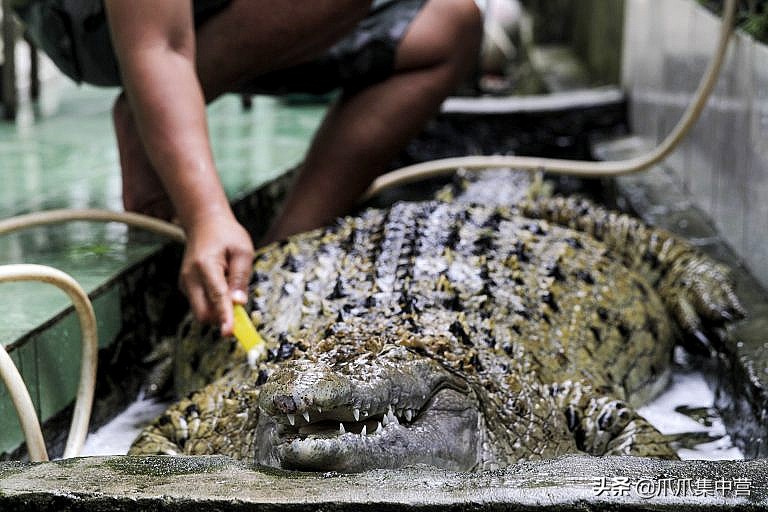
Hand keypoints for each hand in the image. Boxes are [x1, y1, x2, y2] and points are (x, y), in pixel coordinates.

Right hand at [180, 212, 253, 334]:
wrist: (204, 223)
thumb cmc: (227, 235)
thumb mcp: (243, 251)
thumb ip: (241, 278)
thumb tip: (239, 303)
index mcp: (205, 265)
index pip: (216, 296)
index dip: (224, 316)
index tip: (228, 332)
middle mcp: (190, 277)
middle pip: (203, 313)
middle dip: (221, 318)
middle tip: (241, 311)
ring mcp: (185, 283)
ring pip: (201, 311)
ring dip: (218, 310)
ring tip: (231, 286)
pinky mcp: (186, 287)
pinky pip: (201, 304)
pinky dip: (213, 304)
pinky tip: (222, 285)